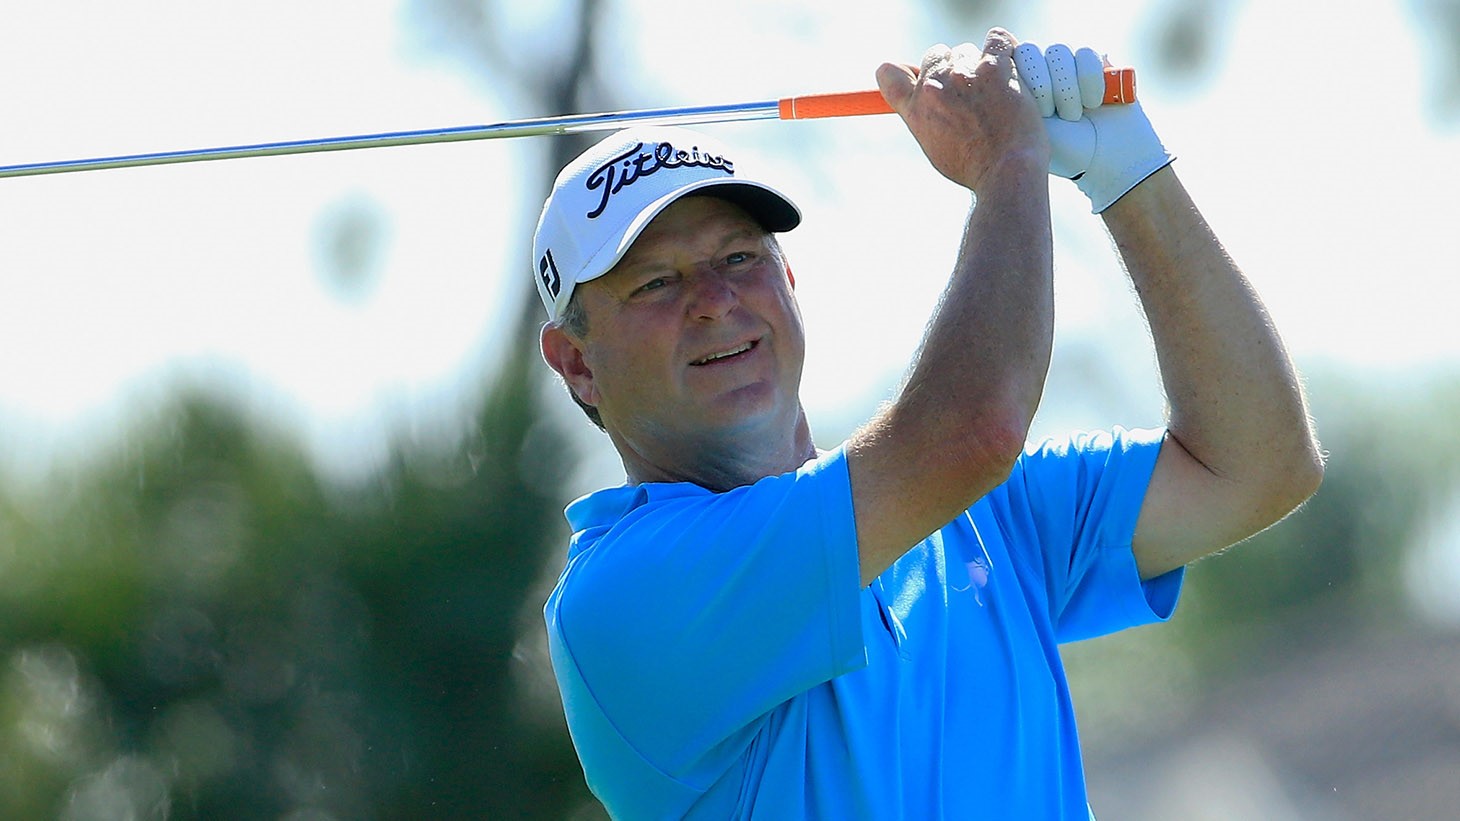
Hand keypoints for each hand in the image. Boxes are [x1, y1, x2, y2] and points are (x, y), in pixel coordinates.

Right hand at [876, 29, 1048, 194]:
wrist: (1006, 173)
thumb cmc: (975, 167)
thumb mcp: (935, 148)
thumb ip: (925, 117)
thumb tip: (925, 97)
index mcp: (915, 108)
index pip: (890, 74)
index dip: (908, 72)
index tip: (922, 77)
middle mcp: (934, 86)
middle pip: (937, 56)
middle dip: (953, 69)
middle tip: (974, 94)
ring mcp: (963, 74)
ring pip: (968, 50)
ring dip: (981, 65)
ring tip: (998, 94)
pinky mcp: (995, 66)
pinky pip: (996, 39)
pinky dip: (1004, 48)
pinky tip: (1011, 66)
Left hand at [1013, 42, 1173, 212]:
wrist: (1106, 161)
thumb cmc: (1061, 150)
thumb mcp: (1026, 125)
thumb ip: (1007, 93)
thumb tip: (993, 58)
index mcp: (1017, 87)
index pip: (1007, 60)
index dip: (1022, 82)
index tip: (1034, 112)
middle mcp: (1041, 71)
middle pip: (1029, 51)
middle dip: (1043, 87)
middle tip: (1053, 116)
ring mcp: (1068, 64)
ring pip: (1057, 51)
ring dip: (1067, 89)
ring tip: (1074, 116)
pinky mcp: (1097, 62)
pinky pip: (1086, 54)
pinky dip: (1090, 81)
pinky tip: (1094, 103)